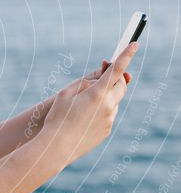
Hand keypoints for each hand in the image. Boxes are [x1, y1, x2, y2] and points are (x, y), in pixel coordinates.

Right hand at [42, 43, 138, 164]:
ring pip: (114, 101)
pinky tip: (84, 117)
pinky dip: (102, 110)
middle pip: (120, 85)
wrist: (57, 148)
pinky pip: (109, 115)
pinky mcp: (106, 130)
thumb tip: (99, 80)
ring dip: (106, 95)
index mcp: (97, 93)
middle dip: (116, 77)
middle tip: (104, 74)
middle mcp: (107, 106)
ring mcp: (109, 119)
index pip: (116, 69)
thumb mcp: (65, 93)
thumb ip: (84, 82)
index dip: (126, 55)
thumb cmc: (57, 118)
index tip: (134, 44)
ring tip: (84, 103)